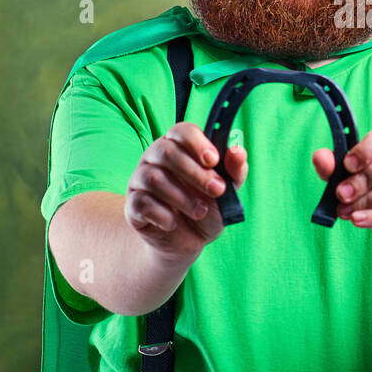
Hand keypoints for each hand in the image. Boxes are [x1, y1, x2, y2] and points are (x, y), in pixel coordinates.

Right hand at [126, 121, 247, 260]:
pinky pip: (142, 202)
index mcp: (180, 147)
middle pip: (166, 151)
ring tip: (200, 211)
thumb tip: (238, 152)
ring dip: (182, 197)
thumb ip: (234, 171)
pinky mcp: (133, 204)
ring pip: (153, 178)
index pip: (181, 130)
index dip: (197, 142)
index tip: (213, 161)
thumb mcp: (227, 191)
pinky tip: (174, 222)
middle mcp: (156, 158)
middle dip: (195, 172)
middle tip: (216, 190)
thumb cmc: (207, 207)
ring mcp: (140, 180)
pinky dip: (163, 214)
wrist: (189, 241)